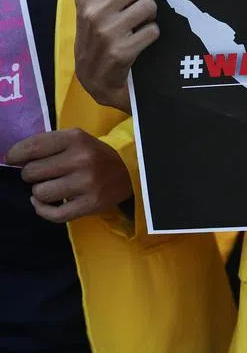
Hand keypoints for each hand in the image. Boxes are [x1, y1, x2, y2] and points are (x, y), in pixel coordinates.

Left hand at [5, 129, 132, 222]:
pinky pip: (54, 213)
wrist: (130, 172)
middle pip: (31, 172)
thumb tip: (11, 158)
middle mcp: (81, 159)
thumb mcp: (75, 140)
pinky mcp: (91, 204)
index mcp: (75, 138)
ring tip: (50, 187)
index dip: (14, 155)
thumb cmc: (94, 155)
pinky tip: (42, 204)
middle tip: (43, 174)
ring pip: (40, 193)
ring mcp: (87, 183)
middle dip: (31, 174)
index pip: (31, 147)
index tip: (12, 159)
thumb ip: (46, 144)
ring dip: (39, 192)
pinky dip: (42, 209)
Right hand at [75, 0, 159, 112]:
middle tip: (138, 12)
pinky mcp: (123, 50)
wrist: (94, 80)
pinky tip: (140, 42)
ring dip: (150, 17)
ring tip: (139, 27)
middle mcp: (94, 11)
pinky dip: (151, 36)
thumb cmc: (96, 40)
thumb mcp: (91, 11)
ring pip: (149, 6)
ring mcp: (108, 31)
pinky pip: (153, 31)